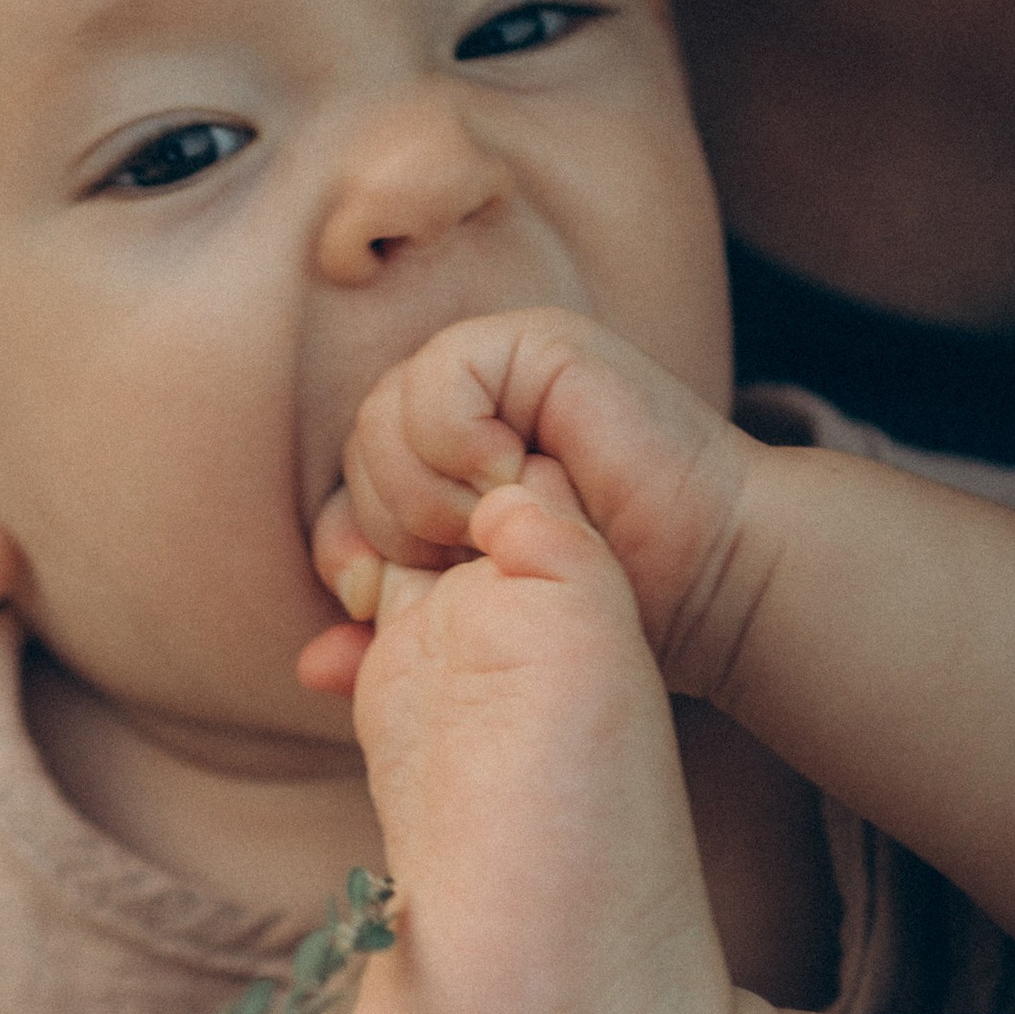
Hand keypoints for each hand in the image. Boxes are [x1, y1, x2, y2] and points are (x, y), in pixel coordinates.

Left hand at [307, 307, 751, 690]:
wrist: (707, 585)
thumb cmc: (616, 610)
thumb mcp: (484, 632)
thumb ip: (398, 644)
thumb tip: (307, 667)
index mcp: (445, 468)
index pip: (347, 492)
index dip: (345, 546)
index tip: (374, 599)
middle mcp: (466, 412)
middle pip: (357, 448)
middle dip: (387, 520)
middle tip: (455, 557)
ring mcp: (498, 371)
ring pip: (384, 410)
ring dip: (421, 484)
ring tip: (487, 523)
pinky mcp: (535, 346)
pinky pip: (440, 373)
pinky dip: (453, 435)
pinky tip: (506, 476)